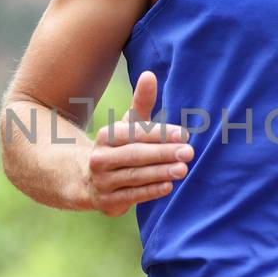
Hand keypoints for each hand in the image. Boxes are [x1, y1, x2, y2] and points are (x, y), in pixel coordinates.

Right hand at [84, 70, 192, 216]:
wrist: (88, 181)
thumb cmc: (119, 148)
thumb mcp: (128, 126)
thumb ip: (141, 102)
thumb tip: (149, 74)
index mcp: (107, 136)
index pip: (135, 133)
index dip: (160, 133)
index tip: (184, 134)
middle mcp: (101, 158)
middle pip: (136, 154)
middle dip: (163, 153)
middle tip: (189, 152)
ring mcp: (103, 181)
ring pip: (135, 176)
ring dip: (160, 172)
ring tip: (183, 169)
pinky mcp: (107, 201)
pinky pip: (131, 195)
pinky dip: (150, 191)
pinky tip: (168, 186)